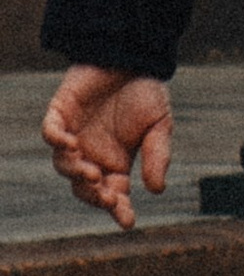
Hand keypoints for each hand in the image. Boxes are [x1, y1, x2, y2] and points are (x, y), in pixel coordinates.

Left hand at [42, 66, 173, 232]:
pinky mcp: (60, 113)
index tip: (128, 221)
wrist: (132, 54)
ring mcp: (73, 135)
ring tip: (90, 172)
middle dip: (94, 195)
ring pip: (63, 165)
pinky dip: (56, 140)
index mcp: (115, 162)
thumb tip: (157, 190)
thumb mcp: (160, 126)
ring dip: (75, 172)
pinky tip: (70, 143)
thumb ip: (158, 155)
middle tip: (107, 194)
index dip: (119, 209)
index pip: (113, 195)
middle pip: (84, 188)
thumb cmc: (146, 91)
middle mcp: (91, 154)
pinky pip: (50, 132)